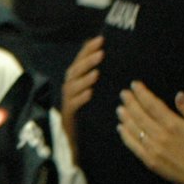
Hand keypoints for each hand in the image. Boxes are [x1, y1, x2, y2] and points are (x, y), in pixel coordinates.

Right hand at [60, 36, 103, 157]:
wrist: (82, 144)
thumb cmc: (95, 115)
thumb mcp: (101, 93)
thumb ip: (103, 77)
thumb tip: (116, 57)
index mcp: (78, 81)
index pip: (81, 60)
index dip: (88, 49)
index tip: (101, 39)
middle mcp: (70, 90)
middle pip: (74, 71)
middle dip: (86, 60)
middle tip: (101, 52)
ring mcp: (67, 104)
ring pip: (71, 87)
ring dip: (84, 78)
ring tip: (96, 72)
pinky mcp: (68, 118)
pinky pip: (72, 106)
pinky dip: (80, 98)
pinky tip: (89, 93)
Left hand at [116, 83, 183, 183]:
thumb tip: (179, 94)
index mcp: (174, 125)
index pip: (153, 105)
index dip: (142, 94)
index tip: (134, 84)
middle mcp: (160, 136)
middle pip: (140, 116)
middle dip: (130, 103)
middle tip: (123, 93)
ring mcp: (153, 150)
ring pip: (134, 130)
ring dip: (125, 117)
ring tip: (119, 108)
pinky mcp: (150, 161)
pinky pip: (133, 146)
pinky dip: (125, 136)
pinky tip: (121, 128)